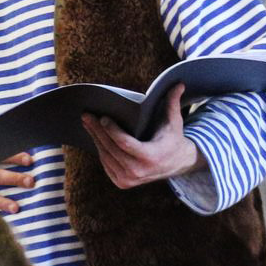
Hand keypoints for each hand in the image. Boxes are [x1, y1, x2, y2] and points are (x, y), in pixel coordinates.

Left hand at [82, 84, 199, 188]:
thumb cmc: (171, 138)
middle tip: (86, 116)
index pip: (125, 143)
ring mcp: (129, 180)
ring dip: (95, 139)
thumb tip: (179, 83)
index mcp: (151, 157)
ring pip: (105, 156)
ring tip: (87, 123)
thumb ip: (173, 102)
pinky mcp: (122, 183)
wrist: (175, 163)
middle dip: (97, 131)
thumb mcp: (174, 122)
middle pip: (111, 148)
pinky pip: (106, 163)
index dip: (112, 130)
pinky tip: (94, 136)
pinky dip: (100, 149)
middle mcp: (139, 171)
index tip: (103, 117)